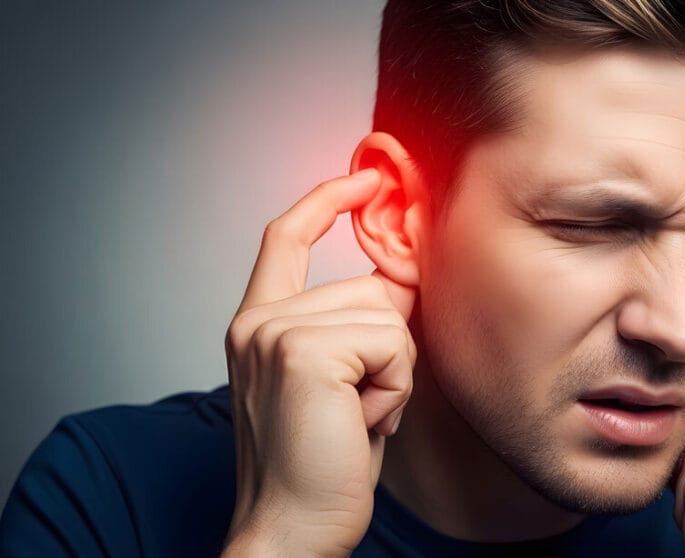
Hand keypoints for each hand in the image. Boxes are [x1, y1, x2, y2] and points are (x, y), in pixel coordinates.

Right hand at [220, 168, 416, 556]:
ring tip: (358, 417)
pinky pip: (393, 342)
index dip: (327, 202)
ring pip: (388, 315)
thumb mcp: (340, 384)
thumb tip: (403, 280)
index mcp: (258, 324)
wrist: (293, 530)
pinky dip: (394, 387)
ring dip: (393, 374)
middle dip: (391, 348)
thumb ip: (357, 328)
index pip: (286, 239)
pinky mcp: (303, 352)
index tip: (364, 179)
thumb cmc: (322, 463)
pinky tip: (362, 423)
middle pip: (370, 287)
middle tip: (361, 407)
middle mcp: (258, 321)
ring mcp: (275, 332)